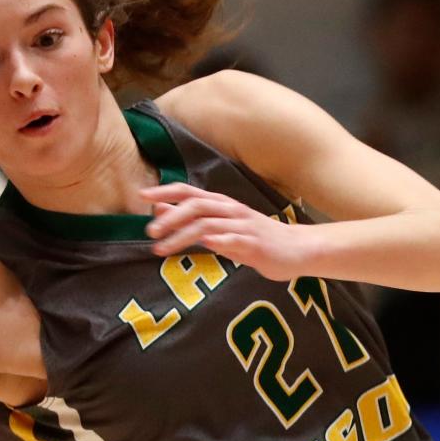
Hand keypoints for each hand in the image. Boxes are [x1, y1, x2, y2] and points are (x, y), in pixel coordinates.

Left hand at [141, 183, 309, 280]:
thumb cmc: (255, 238)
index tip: (142, 195)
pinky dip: (219, 239)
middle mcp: (231, 210)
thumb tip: (159, 209)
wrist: (298, 249)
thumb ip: (192, 219)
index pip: (188, 192)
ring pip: (208, 224)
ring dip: (182, 234)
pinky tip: (205, 243)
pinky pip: (235, 239)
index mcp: (221, 205)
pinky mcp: (256, 244)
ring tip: (162, 247)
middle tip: (150, 231)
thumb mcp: (221, 227)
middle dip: (170, 216)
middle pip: (195, 205)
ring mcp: (244, 226)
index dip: (165, 191)